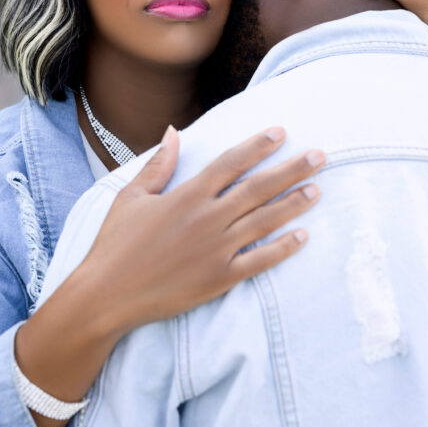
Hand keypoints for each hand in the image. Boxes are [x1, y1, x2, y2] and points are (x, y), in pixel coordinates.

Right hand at [86, 125, 324, 336]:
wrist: (107, 295)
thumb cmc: (115, 244)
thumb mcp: (131, 197)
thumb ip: (158, 165)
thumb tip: (174, 131)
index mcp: (186, 196)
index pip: (231, 163)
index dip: (258, 146)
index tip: (282, 133)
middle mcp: (207, 219)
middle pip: (258, 188)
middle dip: (292, 169)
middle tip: (320, 157)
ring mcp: (216, 250)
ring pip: (265, 221)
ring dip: (294, 204)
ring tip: (317, 190)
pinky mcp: (219, 279)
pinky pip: (259, 261)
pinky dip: (283, 249)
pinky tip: (303, 236)